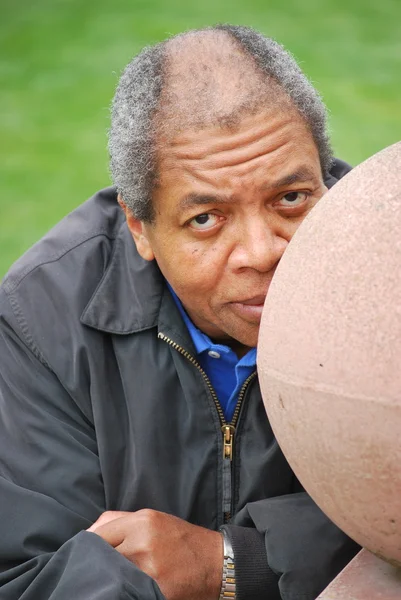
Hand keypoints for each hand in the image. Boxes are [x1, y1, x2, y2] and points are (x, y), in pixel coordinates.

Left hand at [87, 509, 222, 599]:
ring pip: (111, 577)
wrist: (216, 562)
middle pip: (101, 556)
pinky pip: (128, 591)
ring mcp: (149, 570)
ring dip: (107, 580)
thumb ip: (120, 521)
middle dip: (95, 564)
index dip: (87, 547)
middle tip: (92, 572)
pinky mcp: (156, 591)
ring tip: (108, 581)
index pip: (98, 535)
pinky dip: (123, 591)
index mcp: (142, 521)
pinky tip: (124, 590)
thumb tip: (87, 534)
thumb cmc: (181, 540)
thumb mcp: (154, 519)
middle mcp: (143, 543)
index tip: (84, 556)